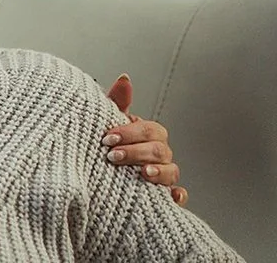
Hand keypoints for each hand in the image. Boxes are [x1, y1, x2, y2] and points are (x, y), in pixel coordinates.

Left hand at [102, 74, 187, 206]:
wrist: (97, 177)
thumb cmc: (107, 147)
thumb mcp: (108, 125)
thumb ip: (116, 103)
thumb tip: (124, 79)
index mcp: (147, 135)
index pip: (149, 129)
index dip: (129, 132)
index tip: (107, 138)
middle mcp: (158, 154)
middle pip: (159, 149)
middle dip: (136, 152)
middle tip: (113, 156)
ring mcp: (162, 174)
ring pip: (171, 171)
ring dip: (158, 171)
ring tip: (142, 172)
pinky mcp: (162, 195)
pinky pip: (178, 195)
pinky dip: (177, 196)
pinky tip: (170, 197)